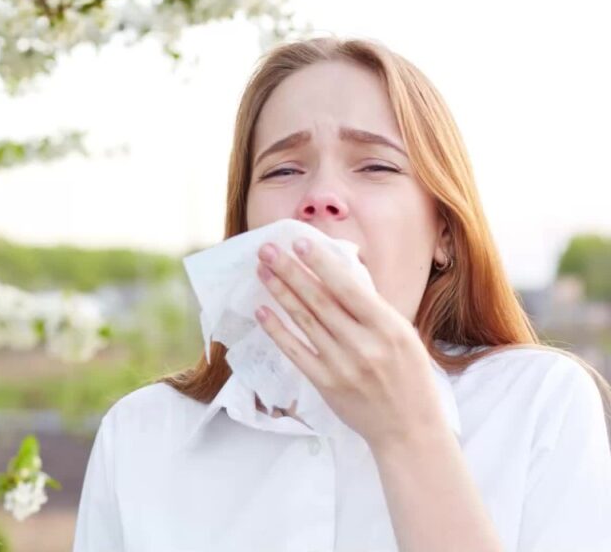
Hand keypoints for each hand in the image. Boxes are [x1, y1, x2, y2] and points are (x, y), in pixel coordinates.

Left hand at [253, 237, 446, 447]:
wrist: (409, 429)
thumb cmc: (409, 376)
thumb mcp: (403, 336)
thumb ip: (372, 309)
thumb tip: (337, 274)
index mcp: (389, 328)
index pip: (348, 288)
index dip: (321, 264)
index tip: (299, 242)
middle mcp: (365, 345)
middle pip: (319, 300)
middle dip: (291, 271)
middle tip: (268, 249)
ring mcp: (343, 365)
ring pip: (304, 322)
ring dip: (280, 293)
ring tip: (262, 271)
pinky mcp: (326, 383)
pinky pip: (296, 352)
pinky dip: (278, 330)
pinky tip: (262, 312)